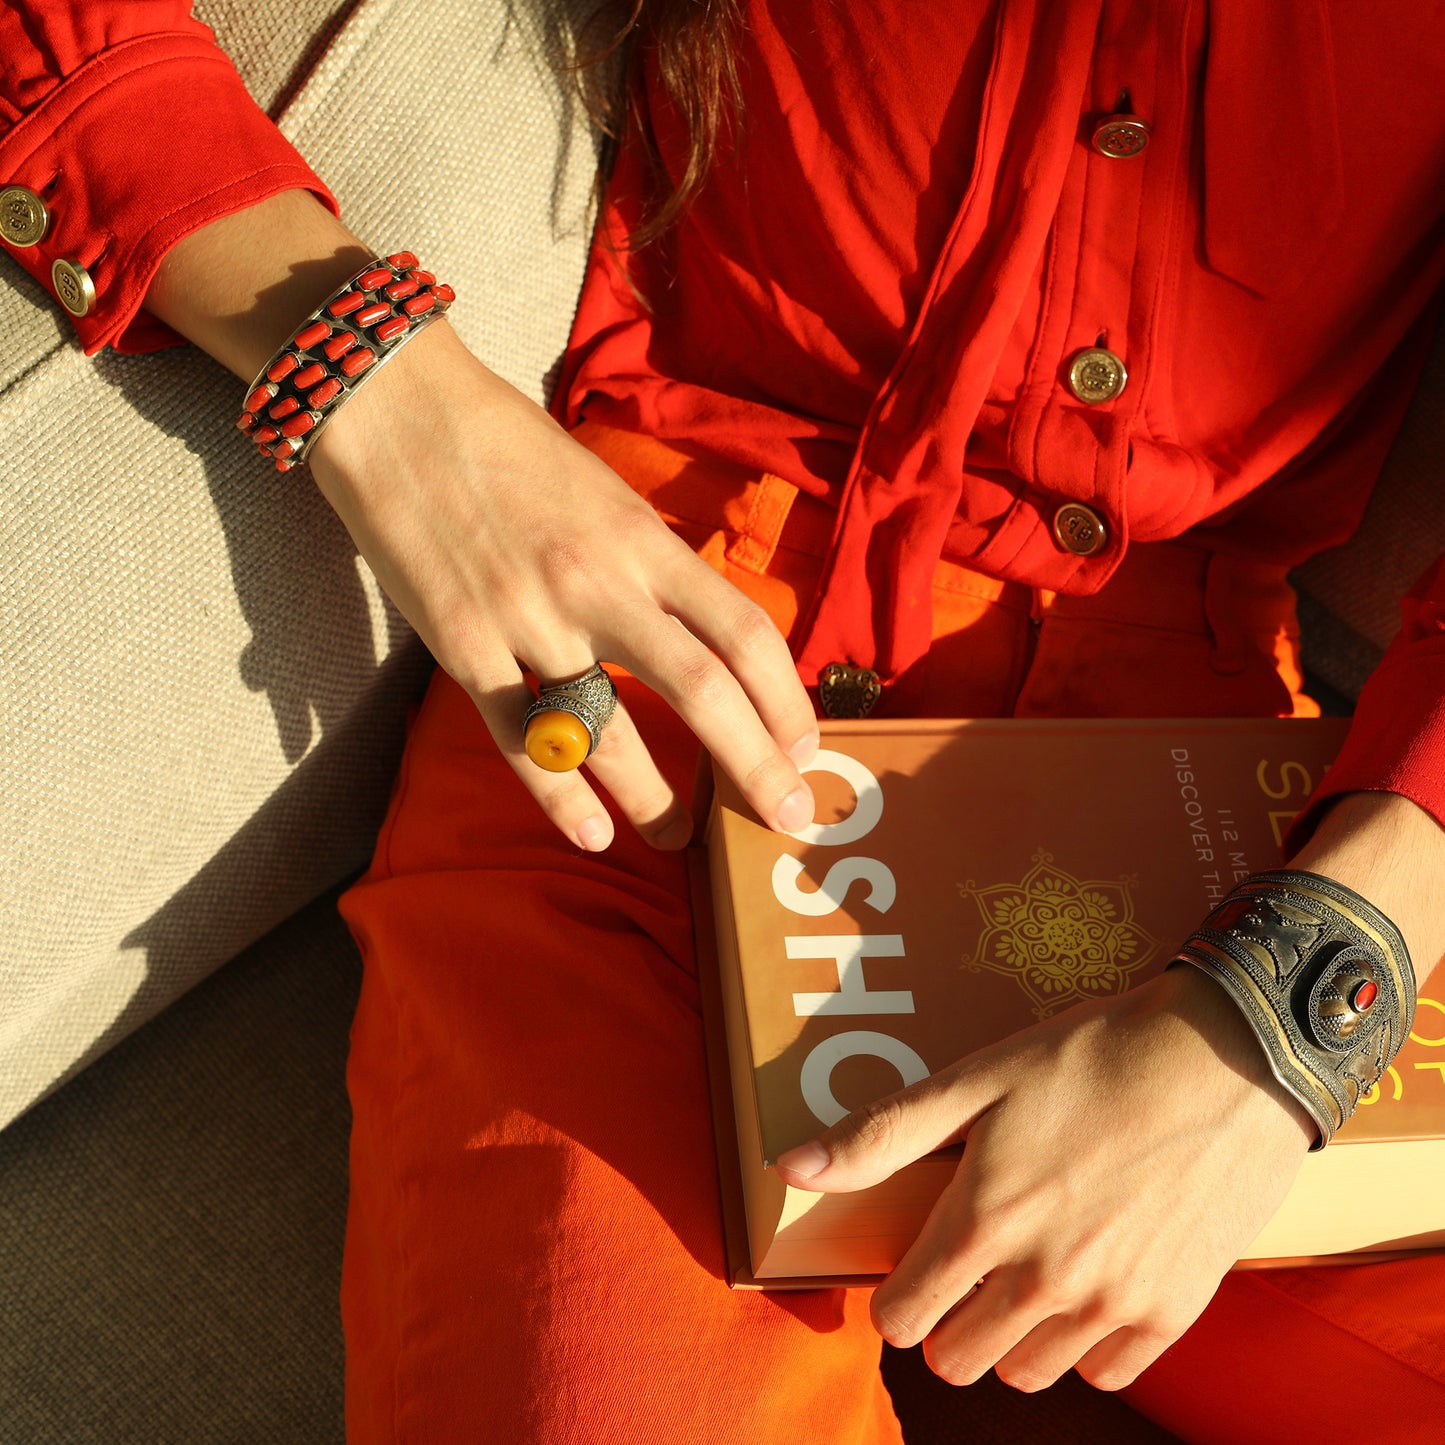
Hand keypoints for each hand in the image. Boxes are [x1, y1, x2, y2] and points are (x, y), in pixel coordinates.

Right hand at [145, 191, 818, 852]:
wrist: (397, 412)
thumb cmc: (509, 445)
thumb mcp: (606, 492)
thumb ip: (652, 564)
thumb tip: (701, 633)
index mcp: (642, 541)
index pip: (744, 632)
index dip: (787, 699)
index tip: (807, 745)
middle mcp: (598, 585)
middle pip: (703, 693)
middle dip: (756, 767)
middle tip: (785, 818)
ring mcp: (529, 622)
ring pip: (613, 734)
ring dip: (657, 800)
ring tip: (677, 838)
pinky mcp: (463, 650)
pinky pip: (522, 743)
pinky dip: (561, 798)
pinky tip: (592, 833)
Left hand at [776, 967, 1314, 1391]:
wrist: (1226, 1056)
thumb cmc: (1092, 1057)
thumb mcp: (977, 1079)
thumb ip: (883, 1134)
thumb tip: (790, 1168)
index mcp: (983, 1222)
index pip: (902, 1317)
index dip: (895, 1297)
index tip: (910, 1268)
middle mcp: (1042, 1279)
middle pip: (957, 1360)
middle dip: (946, 1323)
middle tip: (966, 1270)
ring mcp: (1111, 1303)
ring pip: (1028, 1374)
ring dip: (1012, 1338)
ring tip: (1024, 1277)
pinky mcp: (1173, 1311)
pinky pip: (1108, 1371)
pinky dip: (1087, 1344)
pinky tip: (1087, 1287)